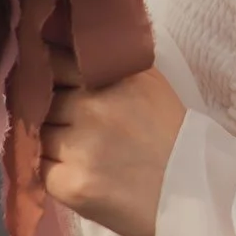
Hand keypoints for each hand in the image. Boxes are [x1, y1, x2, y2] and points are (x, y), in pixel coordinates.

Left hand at [40, 46, 185, 235]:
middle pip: (42, 100)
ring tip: (82, 153)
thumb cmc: (170, 134)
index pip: (54, 61)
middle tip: (76, 125)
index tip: (51, 80)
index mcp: (110, 77)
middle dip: (53, 110)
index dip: (49, 71)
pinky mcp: (70, 184)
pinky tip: (80, 174)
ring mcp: (78, 147)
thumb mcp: (146, 82)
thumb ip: (108, 64)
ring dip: (52, 142)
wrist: (195, 191)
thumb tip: (61, 43)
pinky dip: (55, 172)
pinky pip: (40, 169)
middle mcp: (91, 106)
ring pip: (40, 135)